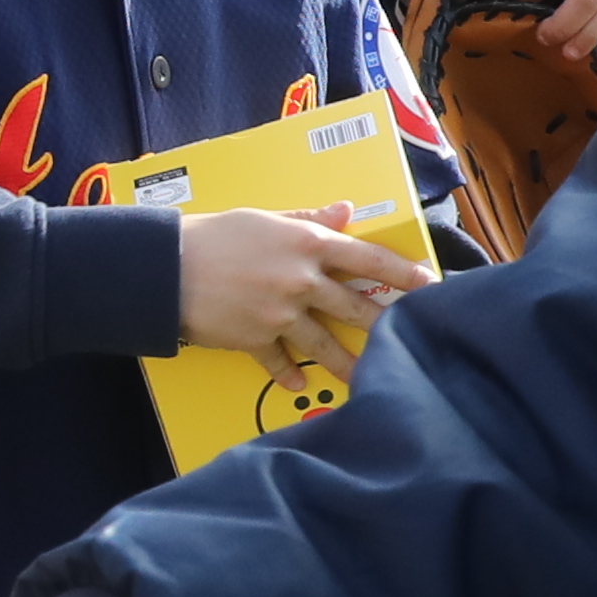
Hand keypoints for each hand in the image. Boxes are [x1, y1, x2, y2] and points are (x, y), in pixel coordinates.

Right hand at [173, 206, 427, 382]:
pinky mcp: (256, 340)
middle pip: (356, 306)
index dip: (403, 272)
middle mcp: (302, 281)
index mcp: (308, 244)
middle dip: (387, 323)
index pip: (368, 259)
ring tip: (369, 377)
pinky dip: (289, 374)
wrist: (166, 267)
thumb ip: (308, 219)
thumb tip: (346, 211)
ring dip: (349, 363)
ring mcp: (281, 315)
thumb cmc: (213, 234)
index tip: (430, 285)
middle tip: (413, 336)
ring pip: (326, 344)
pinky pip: (280, 362)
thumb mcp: (264, 218)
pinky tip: (300, 385)